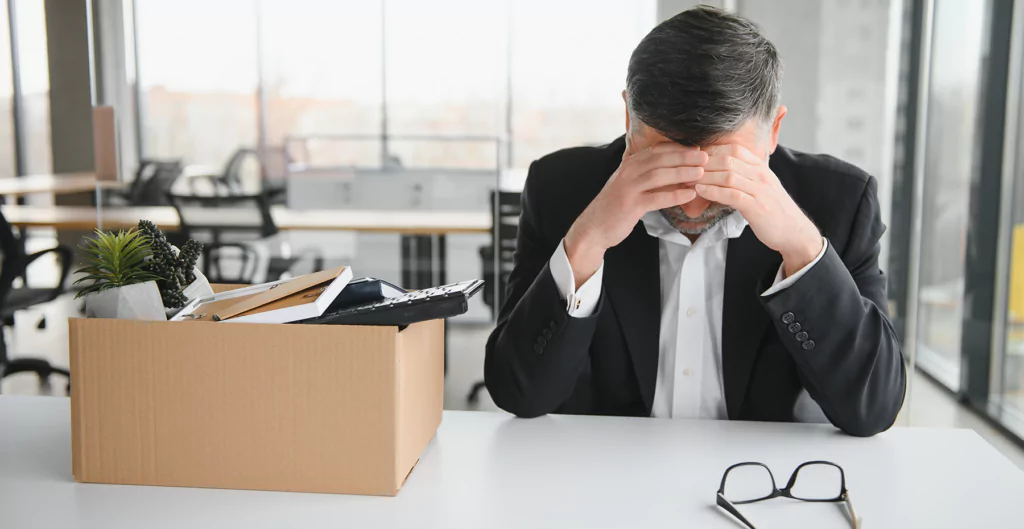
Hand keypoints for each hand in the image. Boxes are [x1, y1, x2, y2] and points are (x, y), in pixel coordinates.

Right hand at [565, 143, 706, 288]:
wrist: (593, 227)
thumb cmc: (615, 206)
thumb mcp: (629, 185)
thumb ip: (646, 175)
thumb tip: (675, 170)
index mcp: (629, 165)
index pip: (656, 151)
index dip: (678, 148)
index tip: (697, 148)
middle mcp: (627, 172)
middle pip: (660, 159)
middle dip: (684, 157)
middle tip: (705, 157)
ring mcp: (628, 188)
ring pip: (659, 175)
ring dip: (682, 172)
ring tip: (701, 173)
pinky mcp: (630, 205)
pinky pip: (656, 198)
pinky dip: (674, 195)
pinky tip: (690, 194)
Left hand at [695, 144, 822, 276]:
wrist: (794, 231)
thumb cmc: (773, 209)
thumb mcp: (760, 186)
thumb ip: (744, 175)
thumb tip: (720, 169)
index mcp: (761, 167)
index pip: (733, 149)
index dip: (711, 151)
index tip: (694, 157)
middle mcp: (761, 175)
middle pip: (728, 159)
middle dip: (704, 163)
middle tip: (685, 168)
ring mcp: (760, 190)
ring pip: (728, 175)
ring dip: (705, 176)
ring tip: (688, 179)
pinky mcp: (756, 207)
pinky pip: (731, 194)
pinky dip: (713, 191)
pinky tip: (700, 190)